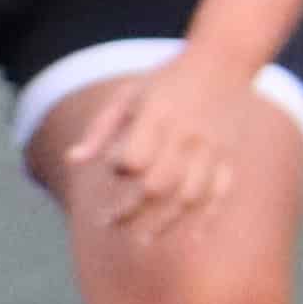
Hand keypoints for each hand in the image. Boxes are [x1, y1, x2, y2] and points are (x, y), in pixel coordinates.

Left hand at [45, 54, 285, 238]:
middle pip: (160, 186)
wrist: (222, 63)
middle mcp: (187, 136)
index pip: (135, 158)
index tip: (114, 169)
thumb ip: (100, 130)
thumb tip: (72, 162)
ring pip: (189, 198)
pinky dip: (206, 220)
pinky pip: (220, 195)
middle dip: (132, 211)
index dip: (120, 169)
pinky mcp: (229, 159)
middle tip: (110, 222)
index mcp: (159, 116)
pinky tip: (191, 239)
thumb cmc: (164, 82)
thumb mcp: (128, 96)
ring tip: (141, 240)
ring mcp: (212, 151)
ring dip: (165, 224)